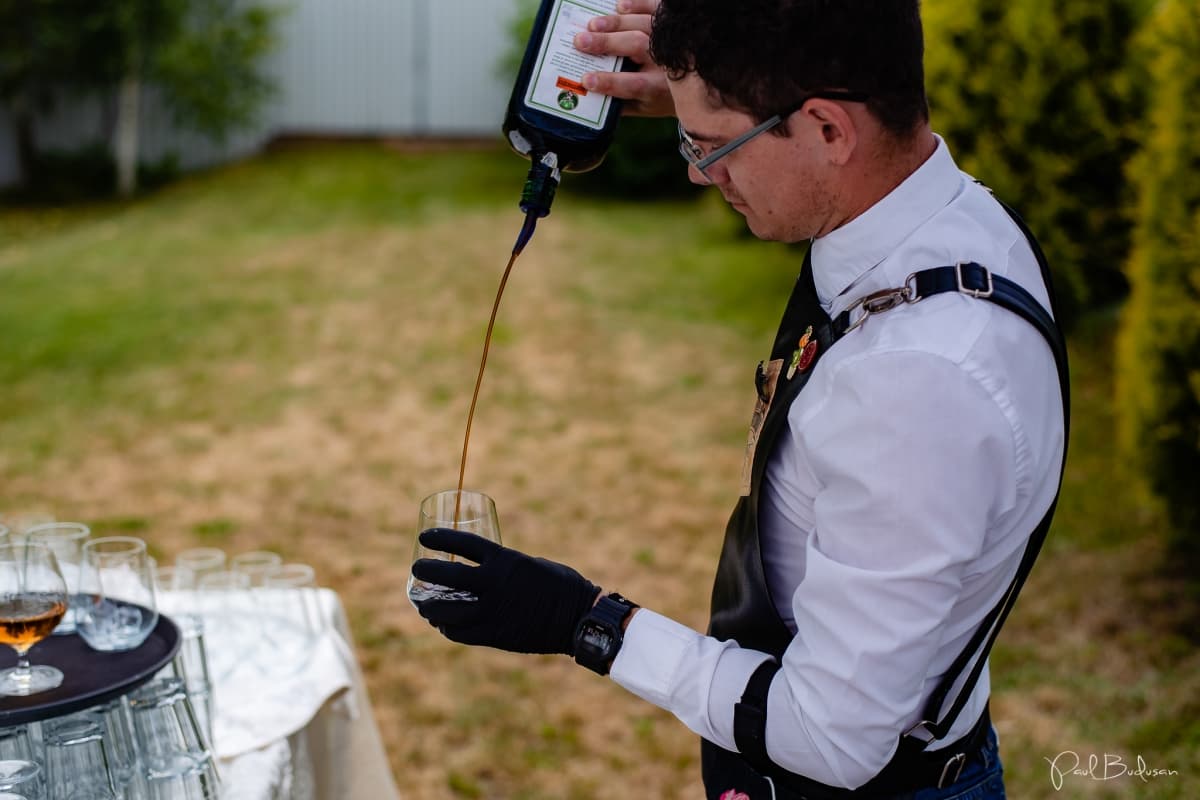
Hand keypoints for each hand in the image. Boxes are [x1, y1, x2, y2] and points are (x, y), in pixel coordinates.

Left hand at [411, 528, 600, 654]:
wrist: (578, 618)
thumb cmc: (559, 585)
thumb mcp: (529, 564)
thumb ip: (503, 567)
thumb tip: (482, 572)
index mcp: (505, 560)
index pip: (463, 545)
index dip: (440, 539)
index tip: (424, 538)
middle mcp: (494, 584)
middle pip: (446, 577)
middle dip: (425, 571)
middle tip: (417, 569)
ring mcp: (492, 611)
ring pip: (446, 611)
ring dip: (429, 606)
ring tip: (422, 603)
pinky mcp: (494, 635)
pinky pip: (460, 633)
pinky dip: (447, 627)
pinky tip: (443, 624)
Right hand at [573, 0, 674, 116]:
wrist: (694, 82)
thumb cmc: (660, 97)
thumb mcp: (642, 107)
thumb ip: (619, 104)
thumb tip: (588, 94)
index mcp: (657, 88)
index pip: (634, 84)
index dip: (610, 82)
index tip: (586, 80)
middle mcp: (667, 61)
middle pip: (637, 46)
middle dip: (608, 43)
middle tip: (581, 41)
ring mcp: (671, 40)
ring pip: (644, 25)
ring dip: (617, 23)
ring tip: (593, 24)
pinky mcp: (672, 24)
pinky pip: (656, 9)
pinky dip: (639, 4)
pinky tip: (620, 6)